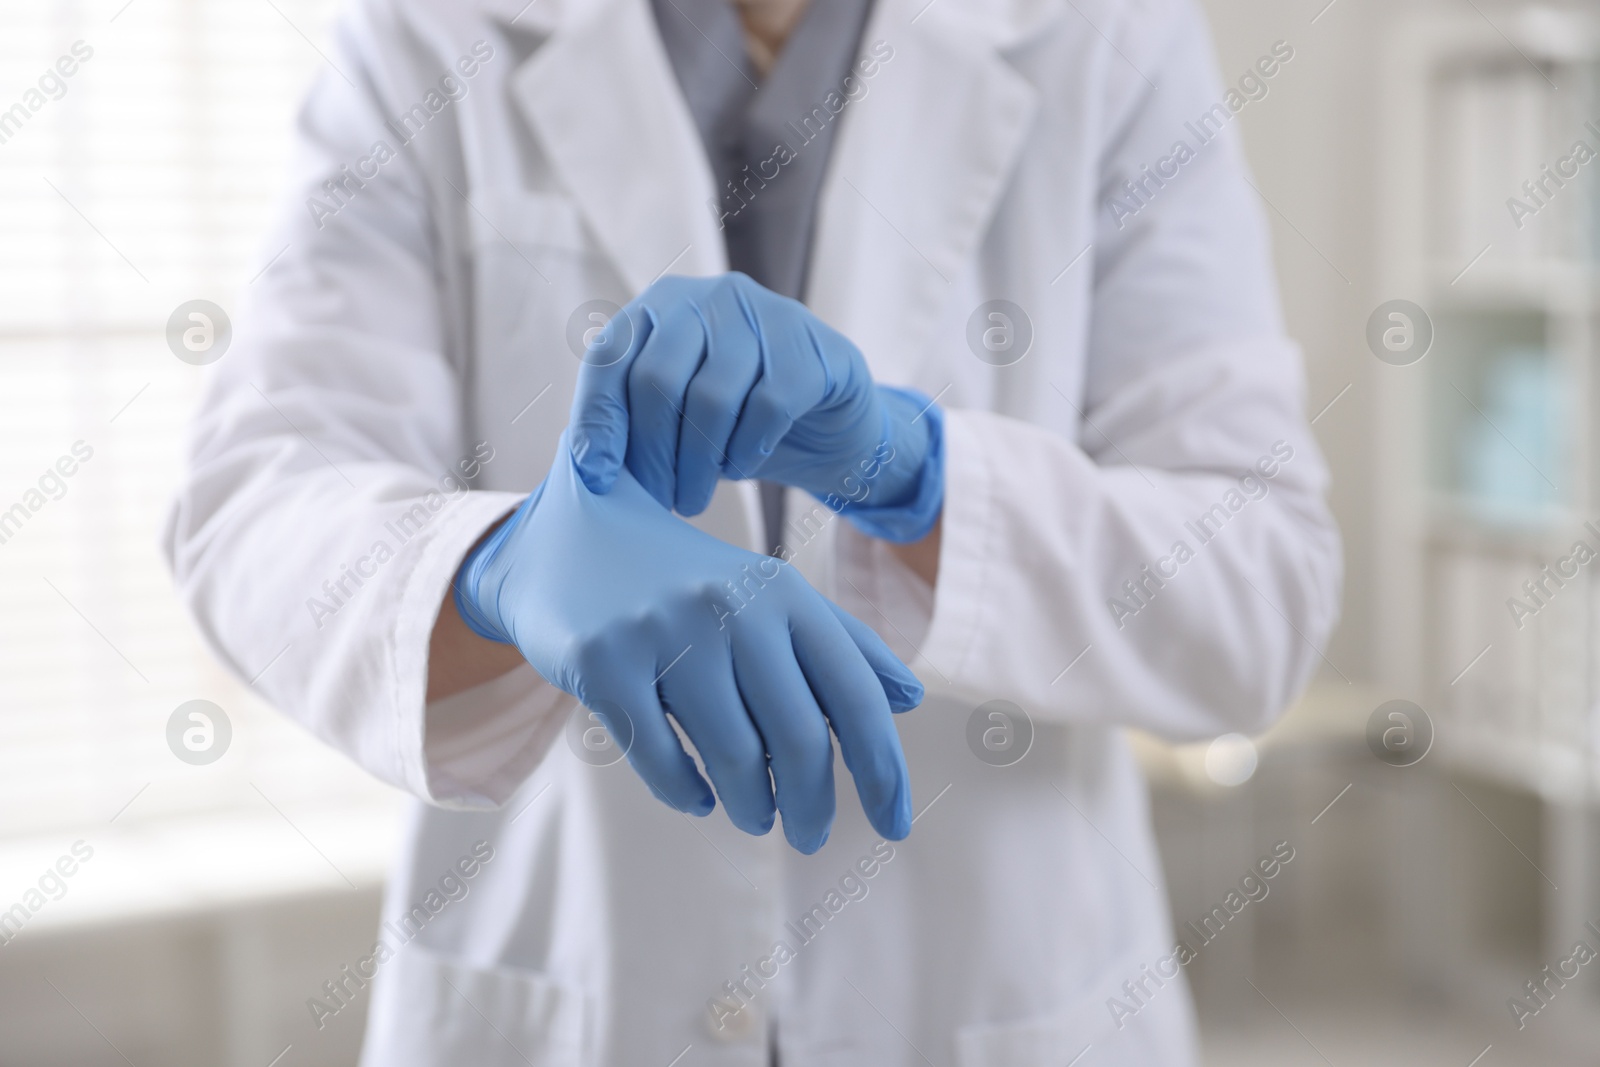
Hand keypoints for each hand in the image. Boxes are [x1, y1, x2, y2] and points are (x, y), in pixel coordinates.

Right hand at [452, 432, 921, 850]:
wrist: (563, 539)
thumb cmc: (685, 579)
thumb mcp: (767, 591)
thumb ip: (841, 641)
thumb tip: (911, 699)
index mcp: (783, 591)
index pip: (855, 696)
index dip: (884, 770)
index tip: (897, 827)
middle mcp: (731, 606)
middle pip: (798, 740)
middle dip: (813, 805)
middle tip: (813, 834)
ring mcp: (664, 632)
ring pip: (732, 758)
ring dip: (753, 806)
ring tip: (757, 817)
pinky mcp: (603, 663)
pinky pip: (661, 761)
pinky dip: (688, 795)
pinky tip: (700, 799)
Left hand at [567, 273, 939, 539]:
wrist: (828, 424)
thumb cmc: (737, 422)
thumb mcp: (678, 417)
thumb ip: (633, 424)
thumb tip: (589, 470)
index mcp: (659, 308)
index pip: (610, 360)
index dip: (598, 422)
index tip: (597, 479)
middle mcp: (708, 298)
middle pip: (658, 380)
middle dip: (651, 454)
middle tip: (659, 501)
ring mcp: (765, 313)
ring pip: (712, 396)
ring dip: (697, 463)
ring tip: (693, 499)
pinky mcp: (811, 346)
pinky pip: (769, 403)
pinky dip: (747, 447)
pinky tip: (740, 467)